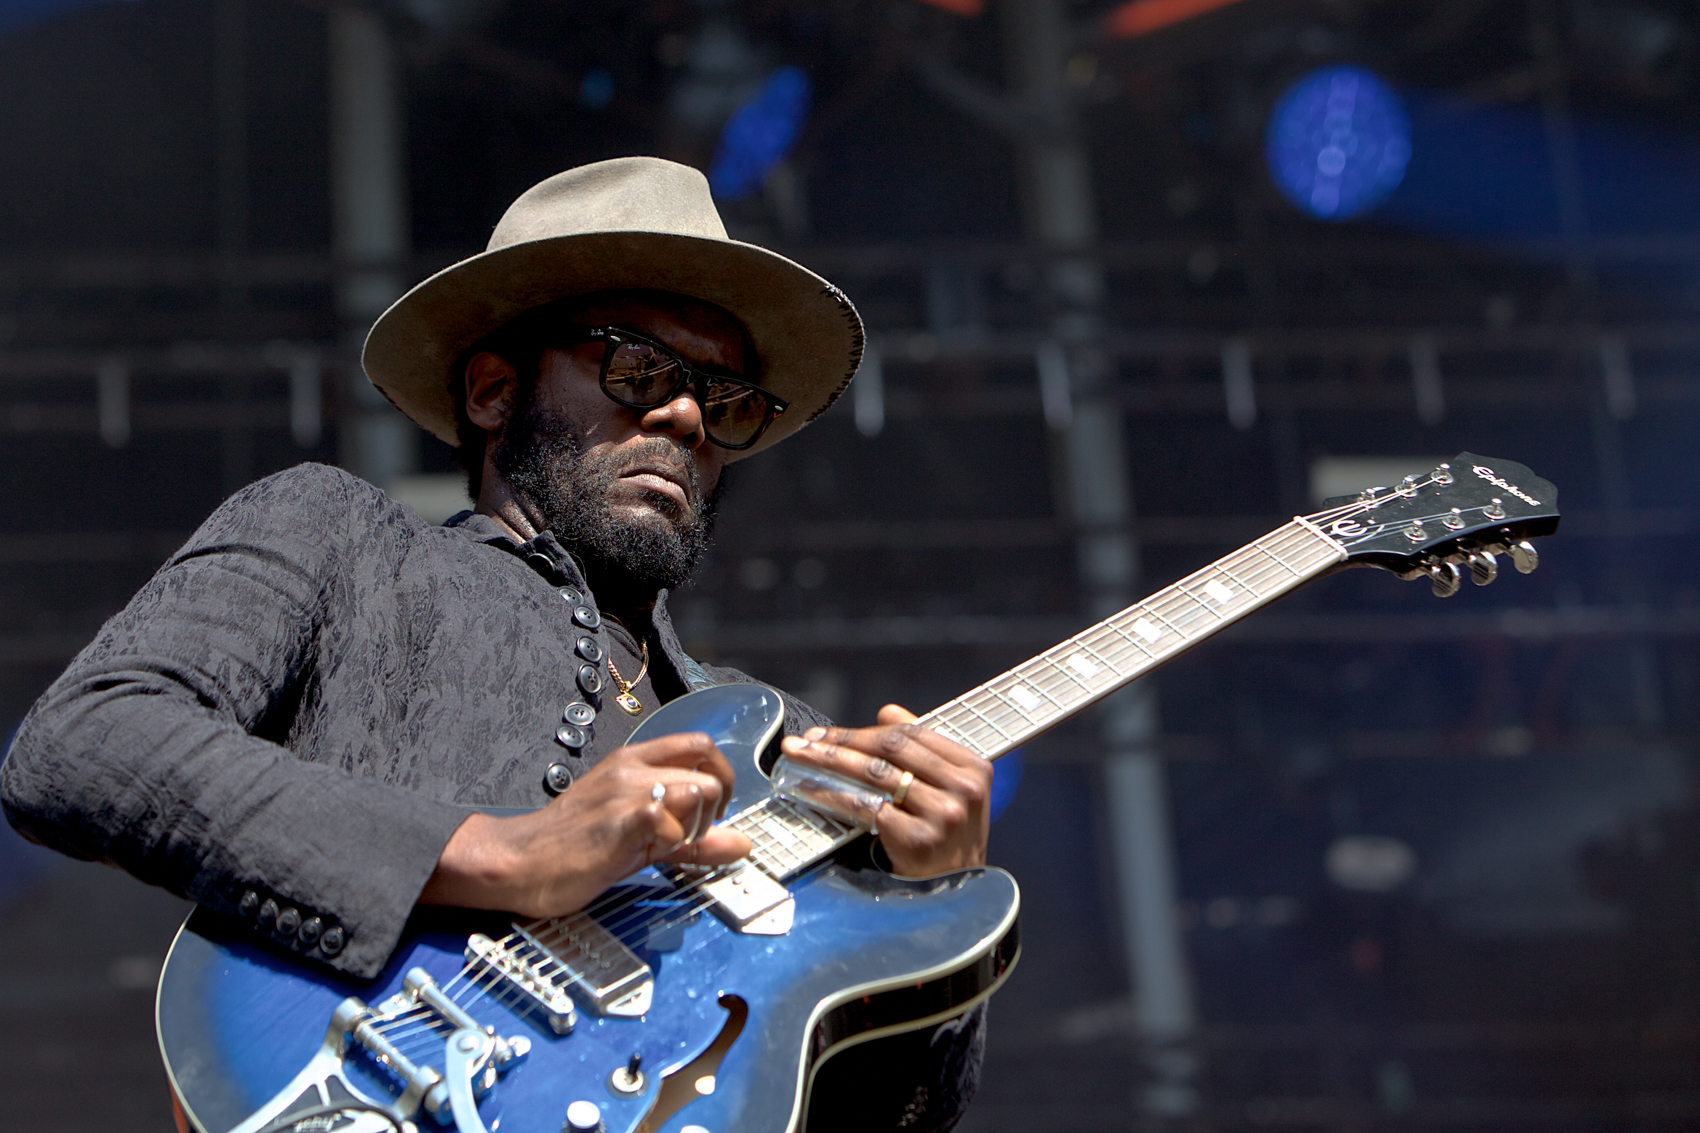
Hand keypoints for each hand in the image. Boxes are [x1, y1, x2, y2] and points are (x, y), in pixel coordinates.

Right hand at [420, 733, 752, 918]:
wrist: (517, 862)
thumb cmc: (573, 847)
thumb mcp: (642, 837)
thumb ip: (693, 839)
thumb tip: (743, 845)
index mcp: (634, 761)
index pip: (700, 744)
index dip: (721, 777)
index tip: (712, 811)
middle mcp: (631, 768)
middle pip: (707, 766)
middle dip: (717, 803)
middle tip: (696, 832)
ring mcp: (623, 791)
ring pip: (696, 789)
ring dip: (697, 825)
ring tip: (669, 846)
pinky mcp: (616, 820)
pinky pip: (668, 819)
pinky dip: (672, 842)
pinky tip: (648, 854)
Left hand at [778, 705, 990, 877]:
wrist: (957, 899)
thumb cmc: (948, 842)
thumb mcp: (950, 793)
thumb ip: (923, 750)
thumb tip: (888, 712)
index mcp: (975, 767)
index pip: (912, 734)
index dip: (864, 730)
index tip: (829, 732)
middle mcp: (963, 789)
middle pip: (891, 749)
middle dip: (842, 741)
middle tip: (805, 741)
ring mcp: (943, 815)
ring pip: (875, 774)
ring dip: (829, 762)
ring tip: (799, 758)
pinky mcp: (919, 840)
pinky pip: (866, 807)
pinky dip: (833, 795)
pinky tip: (810, 791)